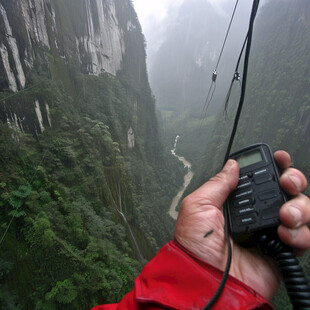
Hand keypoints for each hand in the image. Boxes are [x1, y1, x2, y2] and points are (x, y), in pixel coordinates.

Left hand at [174, 151, 308, 299]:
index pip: (258, 179)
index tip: (279, 159)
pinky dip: (302, 234)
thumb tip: (231, 165)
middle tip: (288, 182)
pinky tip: (286, 234)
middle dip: (292, 181)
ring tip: (286, 216)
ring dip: (299, 207)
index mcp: (234, 202)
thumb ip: (217, 183)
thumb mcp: (198, 205)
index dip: (272, 167)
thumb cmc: (195, 245)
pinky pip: (303, 237)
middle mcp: (253, 214)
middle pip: (284, 190)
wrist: (206, 280)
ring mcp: (268, 232)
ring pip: (299, 210)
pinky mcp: (280, 251)